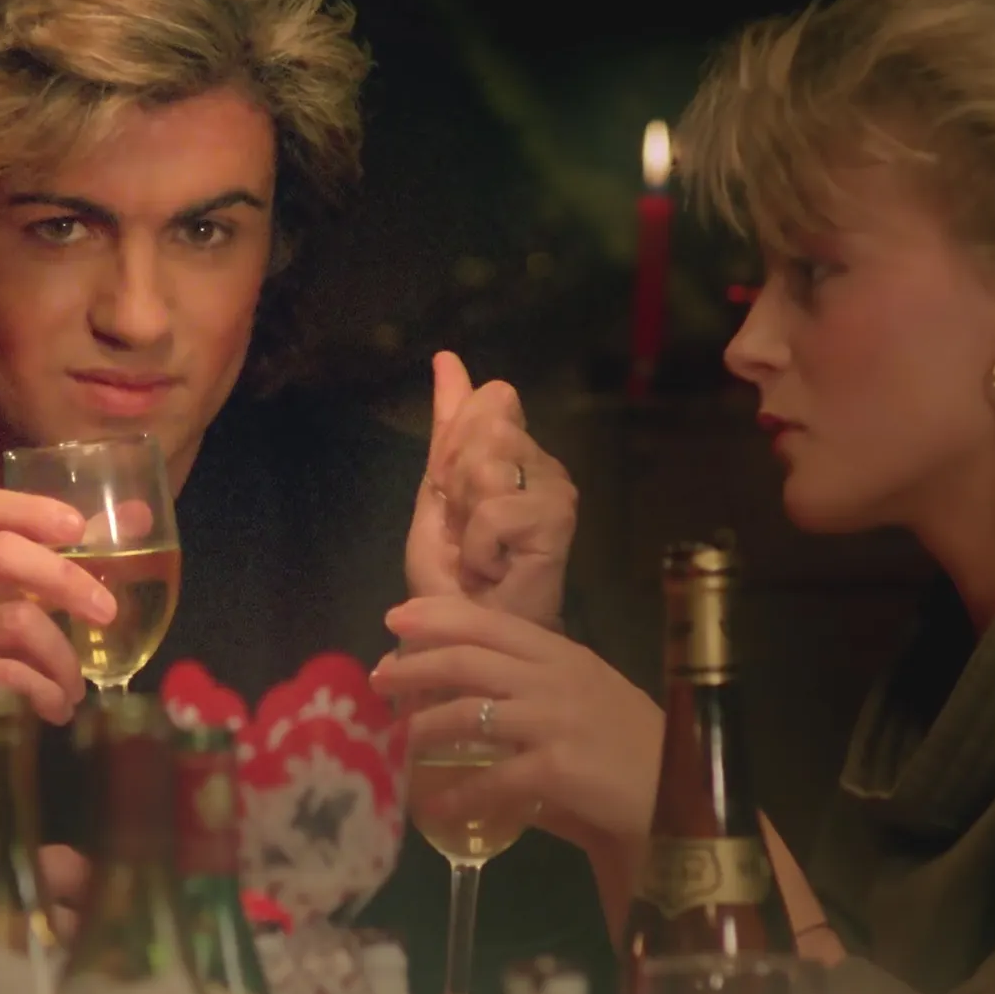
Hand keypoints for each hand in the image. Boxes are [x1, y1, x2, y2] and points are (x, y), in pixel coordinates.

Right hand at [0, 491, 116, 824]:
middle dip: (64, 578)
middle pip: (0, 554)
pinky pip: (9, 672)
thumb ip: (66, 561)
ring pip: (16, 619)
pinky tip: (58, 709)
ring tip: (77, 688)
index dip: (30, 508)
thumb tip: (137, 516)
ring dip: (64, 657)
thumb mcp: (17, 602)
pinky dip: (46, 691)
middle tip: (108, 612)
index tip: (77, 526)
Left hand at [372, 595, 661, 867]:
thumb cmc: (633, 747)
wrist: (683, 795)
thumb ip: (536, 686)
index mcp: (563, 655)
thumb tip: (471, 690)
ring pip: (470, 713)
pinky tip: (434, 806)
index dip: (439, 616)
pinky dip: (458, 794)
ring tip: (396, 740)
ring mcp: (556, 721)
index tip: (398, 617)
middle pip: (469, 659)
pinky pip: (492, 779)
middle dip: (416, 664)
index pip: (490, 622)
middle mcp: (556, 678)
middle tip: (380, 676)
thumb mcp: (587, 695)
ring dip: (424, 726)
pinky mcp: (558, 768)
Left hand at [405, 351, 577, 627]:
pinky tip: (493, 569)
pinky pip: (496, 507)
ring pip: (488, 462)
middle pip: (486, 423)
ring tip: (479, 552)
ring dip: (466, 516)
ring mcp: (555, 489)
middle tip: (466, 531)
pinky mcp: (558, 519)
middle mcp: (541, 463)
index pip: (486, 400)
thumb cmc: (451, 578)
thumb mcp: (436, 492)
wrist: (465, 636)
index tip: (452, 496)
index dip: (452, 447)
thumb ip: (448, 427)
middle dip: (456, 481)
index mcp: (512, 453)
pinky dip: (479, 545)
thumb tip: (447, 357)